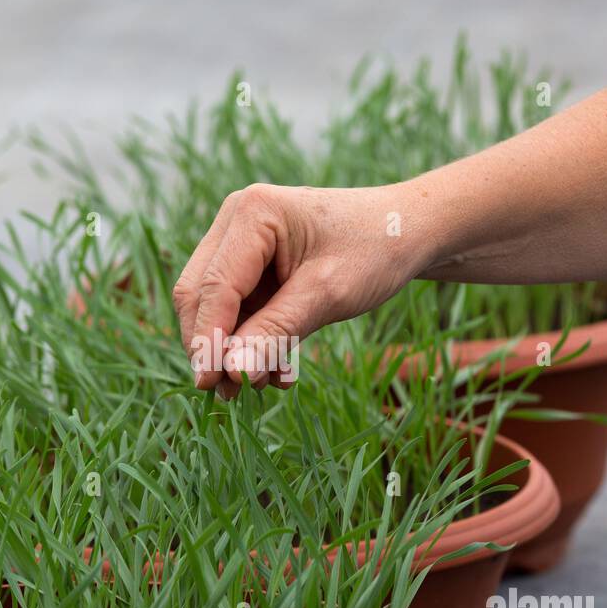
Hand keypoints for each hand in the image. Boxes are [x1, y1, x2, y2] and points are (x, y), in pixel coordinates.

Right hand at [172, 182, 428, 397]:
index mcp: (253, 213)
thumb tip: (231, 374)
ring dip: (235, 351)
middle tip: (230, 393)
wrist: (406, 231)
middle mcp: (236, 221)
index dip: (207, 338)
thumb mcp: (328, 294)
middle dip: (213, 346)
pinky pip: (238, 311)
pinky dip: (252, 343)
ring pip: (215, 308)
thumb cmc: (375, 250)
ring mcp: (241, 243)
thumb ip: (276, 332)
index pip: (214, 286)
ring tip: (268, 384)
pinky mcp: (252, 266)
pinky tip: (280, 370)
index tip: (209, 383)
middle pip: (200, 294)